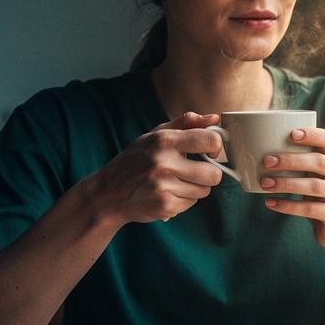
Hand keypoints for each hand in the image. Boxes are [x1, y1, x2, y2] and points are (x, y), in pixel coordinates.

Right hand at [82, 112, 223, 225]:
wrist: (108, 193)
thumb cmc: (135, 160)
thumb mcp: (155, 135)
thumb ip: (186, 123)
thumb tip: (215, 117)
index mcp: (165, 141)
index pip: (211, 140)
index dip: (216, 147)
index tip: (210, 151)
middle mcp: (164, 163)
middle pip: (214, 174)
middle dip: (208, 173)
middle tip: (194, 171)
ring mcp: (164, 187)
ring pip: (204, 190)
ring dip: (194, 187)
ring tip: (175, 182)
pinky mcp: (165, 206)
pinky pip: (192, 203)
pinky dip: (184, 199)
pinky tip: (168, 193)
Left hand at [260, 127, 324, 251]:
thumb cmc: (319, 191)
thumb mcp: (314, 173)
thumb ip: (299, 159)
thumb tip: (259, 147)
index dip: (311, 135)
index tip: (291, 134)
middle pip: (319, 162)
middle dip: (291, 161)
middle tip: (267, 162)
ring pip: (314, 186)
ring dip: (287, 184)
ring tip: (265, 183)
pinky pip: (310, 209)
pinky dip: (288, 206)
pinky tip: (271, 202)